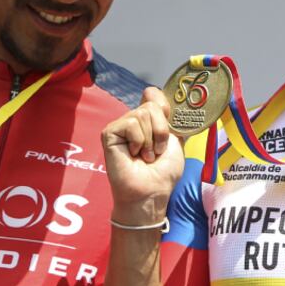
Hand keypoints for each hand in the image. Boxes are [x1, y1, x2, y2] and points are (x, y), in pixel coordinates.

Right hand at [102, 87, 184, 224]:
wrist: (151, 191)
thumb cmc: (163, 172)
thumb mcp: (175, 142)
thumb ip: (172, 121)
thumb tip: (173, 100)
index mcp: (149, 121)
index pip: (152, 94)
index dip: (163, 105)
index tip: (169, 125)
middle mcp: (133, 120)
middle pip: (152, 104)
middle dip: (161, 131)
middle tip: (157, 151)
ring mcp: (121, 126)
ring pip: (142, 113)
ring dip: (151, 140)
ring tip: (146, 156)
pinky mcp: (109, 133)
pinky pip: (131, 123)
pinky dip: (139, 141)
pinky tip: (134, 155)